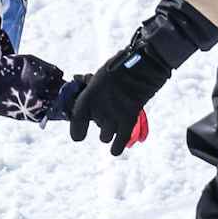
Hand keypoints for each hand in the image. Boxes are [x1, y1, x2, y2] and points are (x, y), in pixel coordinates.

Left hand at [68, 36, 172, 155]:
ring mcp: (113, 118)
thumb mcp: (98, 75)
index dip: (76, 129)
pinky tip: (115, 150)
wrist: (141, 68)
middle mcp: (97, 111)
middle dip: (100, 121)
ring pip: (105, 137)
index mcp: (87, 98)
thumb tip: (76, 78)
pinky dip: (116, 148)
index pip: (76, 122)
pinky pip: (119, 142)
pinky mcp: (128, 122)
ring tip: (114, 123)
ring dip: (108, 132)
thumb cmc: (118, 68)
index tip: (78, 134)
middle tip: (108, 111)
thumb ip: (88, 84)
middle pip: (95, 126)